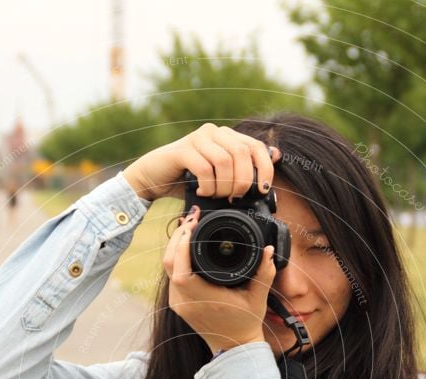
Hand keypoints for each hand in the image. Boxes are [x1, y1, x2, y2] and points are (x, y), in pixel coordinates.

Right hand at [123, 122, 281, 201]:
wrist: (153, 179)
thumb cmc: (187, 181)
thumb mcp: (218, 179)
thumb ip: (240, 173)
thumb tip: (272, 169)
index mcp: (227, 137)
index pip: (256, 147)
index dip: (265, 168)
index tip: (263, 190)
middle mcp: (214, 132)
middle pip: (242, 153)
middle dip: (243, 182)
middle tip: (234, 198)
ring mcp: (197, 139)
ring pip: (224, 161)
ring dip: (224, 186)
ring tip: (216, 196)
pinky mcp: (182, 150)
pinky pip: (204, 168)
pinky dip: (208, 186)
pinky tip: (202, 192)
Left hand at [162, 206, 276, 352]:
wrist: (234, 347)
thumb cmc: (245, 323)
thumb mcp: (258, 297)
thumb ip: (265, 272)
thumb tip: (268, 250)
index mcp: (203, 299)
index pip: (180, 269)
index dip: (181, 244)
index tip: (193, 226)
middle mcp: (185, 302)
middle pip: (168, 263)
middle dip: (177, 237)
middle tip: (191, 220)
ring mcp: (178, 304)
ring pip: (167, 268)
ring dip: (175, 246)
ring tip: (189, 229)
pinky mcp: (177, 303)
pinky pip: (171, 276)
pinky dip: (176, 258)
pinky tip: (186, 247)